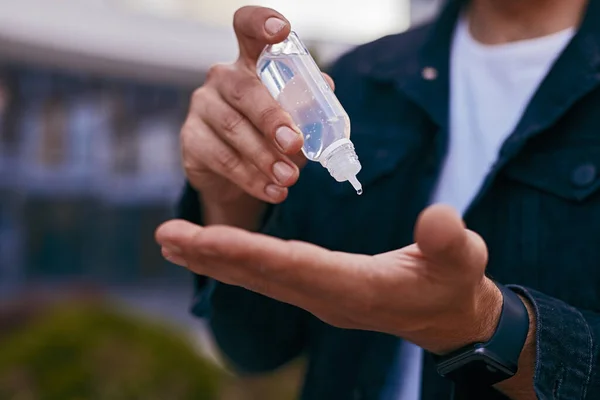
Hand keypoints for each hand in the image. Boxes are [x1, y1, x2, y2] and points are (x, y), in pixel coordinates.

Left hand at [156, 204, 502, 353]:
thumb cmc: (455, 284)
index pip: (294, 266)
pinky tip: (213, 251)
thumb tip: (438, 219)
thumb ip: (450, 242)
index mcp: (356, 288)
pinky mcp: (317, 289)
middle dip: (213, 256)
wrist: (449, 316)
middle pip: (261, 275)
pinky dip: (236, 262)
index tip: (203, 238)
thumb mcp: (463, 260)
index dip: (249, 252)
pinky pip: (267, 275)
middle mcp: (327, 296)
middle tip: (166, 236)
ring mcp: (319, 296)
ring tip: (173, 242)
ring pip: (258, 277)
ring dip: (215, 260)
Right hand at [182, 6, 333, 228]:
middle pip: (245, 89)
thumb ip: (308, 106)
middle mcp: (223, 78)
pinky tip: (272, 190)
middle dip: (272, 119)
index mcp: (252, 63)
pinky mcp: (191, 138)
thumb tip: (326, 90)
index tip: (281, 30)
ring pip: (233, 129)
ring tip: (289, 178)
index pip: (248, 29)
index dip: (261, 23)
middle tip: (294, 144)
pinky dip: (250, 177)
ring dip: (264, 157)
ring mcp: (203, 107)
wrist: (242, 179)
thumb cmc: (273, 139)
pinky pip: (221, 158)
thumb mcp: (295, 121)